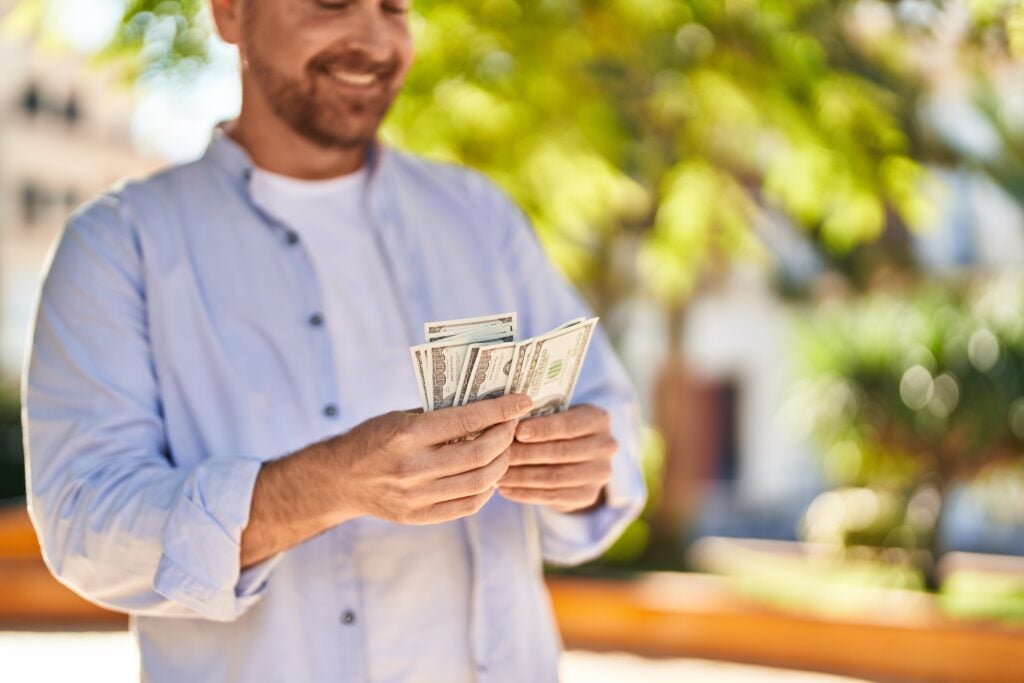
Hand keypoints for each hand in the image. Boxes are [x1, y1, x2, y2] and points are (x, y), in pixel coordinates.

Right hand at [332, 393, 533, 524]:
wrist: (340, 478)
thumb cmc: (373, 438)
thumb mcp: (401, 416)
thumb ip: (440, 415)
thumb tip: (487, 406)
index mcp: (408, 434)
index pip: (468, 420)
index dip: (501, 410)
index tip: (522, 401)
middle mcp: (413, 467)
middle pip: (479, 453)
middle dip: (506, 436)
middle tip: (514, 425)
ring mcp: (416, 496)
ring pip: (479, 482)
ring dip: (501, 463)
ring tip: (505, 450)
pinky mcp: (418, 516)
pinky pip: (467, 505)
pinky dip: (486, 488)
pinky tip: (490, 475)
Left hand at [497, 404, 615, 513]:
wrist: (578, 457)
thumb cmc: (558, 428)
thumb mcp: (556, 414)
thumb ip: (539, 416)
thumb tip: (505, 420)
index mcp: (598, 419)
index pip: (569, 425)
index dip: (543, 429)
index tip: (517, 431)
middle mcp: (606, 446)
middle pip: (561, 452)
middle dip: (526, 454)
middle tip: (499, 454)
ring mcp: (600, 474)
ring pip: (555, 477)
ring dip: (522, 477)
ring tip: (497, 474)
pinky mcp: (588, 496)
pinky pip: (552, 496)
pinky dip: (525, 493)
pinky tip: (505, 489)